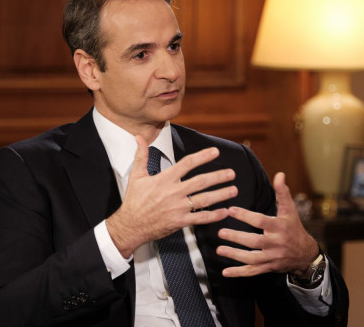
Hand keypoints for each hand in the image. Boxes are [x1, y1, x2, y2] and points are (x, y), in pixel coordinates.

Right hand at [107, 136, 237, 257]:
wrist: (130, 225)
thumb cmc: (133, 201)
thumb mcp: (136, 176)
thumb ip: (141, 155)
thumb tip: (139, 138)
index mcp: (164, 179)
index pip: (187, 163)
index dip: (203, 156)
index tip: (215, 152)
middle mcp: (173, 192)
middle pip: (201, 182)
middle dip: (218, 177)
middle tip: (231, 173)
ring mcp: (178, 208)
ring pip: (204, 199)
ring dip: (221, 194)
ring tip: (233, 190)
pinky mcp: (180, 222)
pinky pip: (200, 218)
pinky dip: (214, 215)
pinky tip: (224, 211)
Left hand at [216, 172, 318, 276]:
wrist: (304, 254)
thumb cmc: (293, 228)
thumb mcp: (290, 210)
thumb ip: (283, 192)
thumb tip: (280, 174)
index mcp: (279, 227)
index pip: (260, 221)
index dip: (245, 216)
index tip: (230, 210)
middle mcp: (275, 243)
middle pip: (254, 242)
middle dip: (237, 238)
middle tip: (221, 232)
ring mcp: (271, 257)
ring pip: (251, 259)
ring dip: (234, 255)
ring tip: (219, 249)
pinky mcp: (268, 268)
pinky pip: (252, 272)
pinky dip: (239, 273)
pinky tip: (225, 272)